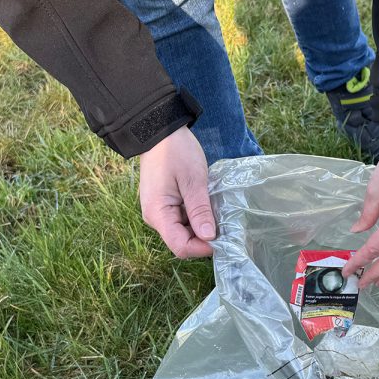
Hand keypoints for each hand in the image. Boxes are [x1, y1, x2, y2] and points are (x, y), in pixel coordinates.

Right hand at [138, 126, 214, 258]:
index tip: (223, 237)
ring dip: (201, 226)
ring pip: (183, 232)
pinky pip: (182, 220)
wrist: (160, 131)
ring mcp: (159, 212)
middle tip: (223, 222)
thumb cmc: (176, 152)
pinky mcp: (165, 206)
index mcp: (158, 214)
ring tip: (215, 209)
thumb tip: (209, 238)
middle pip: (182, 241)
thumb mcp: (193, 180)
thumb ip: (200, 210)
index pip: (180, 247)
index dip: (202, 248)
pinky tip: (207, 204)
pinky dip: (196, 217)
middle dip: (203, 237)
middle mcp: (155, 218)